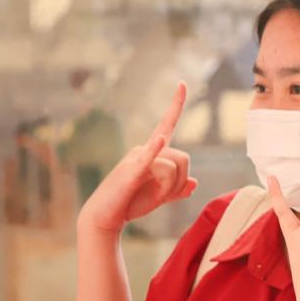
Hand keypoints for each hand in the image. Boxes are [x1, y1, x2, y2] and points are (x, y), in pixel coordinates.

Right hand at [77, 82, 196, 234]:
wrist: (105, 217)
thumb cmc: (129, 203)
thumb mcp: (158, 197)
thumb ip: (176, 189)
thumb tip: (194, 183)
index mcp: (153, 153)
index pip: (167, 124)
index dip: (176, 105)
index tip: (181, 83)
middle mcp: (144, 150)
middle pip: (183, 159)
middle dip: (181, 182)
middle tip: (164, 197)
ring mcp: (136, 159)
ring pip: (174, 167)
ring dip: (171, 189)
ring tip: (153, 199)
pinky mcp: (131, 173)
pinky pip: (149, 160)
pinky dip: (154, 151)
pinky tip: (159, 141)